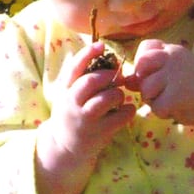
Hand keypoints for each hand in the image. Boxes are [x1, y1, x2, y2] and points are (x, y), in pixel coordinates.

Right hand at [35, 43, 134, 193]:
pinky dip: (128, 110)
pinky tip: (127, 110)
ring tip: (119, 97)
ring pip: (107, 98)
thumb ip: (80, 76)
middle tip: (116, 77)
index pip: (74, 67)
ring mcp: (86, 119)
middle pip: (91, 82)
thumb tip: (99, 50)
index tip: (101, 45)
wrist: (65, 147)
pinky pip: (121, 117)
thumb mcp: (68, 94)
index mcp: (65, 90)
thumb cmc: (72, 114)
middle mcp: (73, 103)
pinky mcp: (99, 133)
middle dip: (107, 75)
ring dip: (119, 94)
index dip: (87, 53)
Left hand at [128, 39, 193, 126]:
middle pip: (141, 66)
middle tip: (156, 91)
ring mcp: (176, 75)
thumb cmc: (187, 87)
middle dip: (143, 82)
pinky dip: (162, 112)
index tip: (153, 75)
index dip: (142, 65)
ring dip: (152, 100)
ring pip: (146, 89)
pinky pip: (156, 106)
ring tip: (167, 100)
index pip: (145, 48)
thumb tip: (127, 81)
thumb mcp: (168, 73)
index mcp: (171, 50)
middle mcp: (173, 58)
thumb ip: (147, 73)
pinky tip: (174, 109)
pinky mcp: (177, 95)